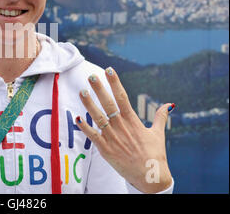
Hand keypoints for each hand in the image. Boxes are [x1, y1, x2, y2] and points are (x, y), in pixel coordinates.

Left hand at [75, 67, 173, 192]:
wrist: (150, 177)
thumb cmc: (154, 155)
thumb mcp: (158, 134)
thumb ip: (160, 117)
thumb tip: (169, 104)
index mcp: (133, 121)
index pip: (123, 97)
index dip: (115, 83)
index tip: (109, 70)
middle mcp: (122, 127)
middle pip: (109, 104)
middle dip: (100, 89)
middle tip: (92, 76)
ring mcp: (113, 138)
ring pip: (99, 118)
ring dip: (89, 104)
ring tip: (82, 91)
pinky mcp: (106, 150)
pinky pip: (93, 136)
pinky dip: (85, 127)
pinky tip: (77, 117)